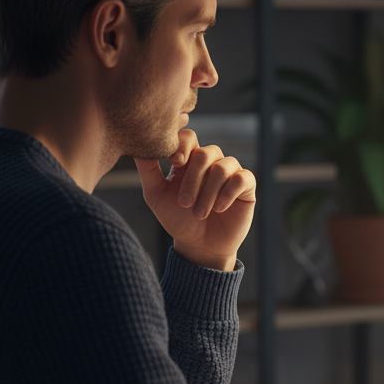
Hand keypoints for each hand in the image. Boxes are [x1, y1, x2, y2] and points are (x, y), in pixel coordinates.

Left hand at [135, 131, 255, 270]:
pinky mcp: (247, 187)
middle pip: (205, 153)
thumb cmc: (177, 219)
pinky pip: (242, 178)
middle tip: (184, 204)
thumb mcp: (156, 194)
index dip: (183, 145)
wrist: (199, 246)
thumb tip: (137, 143)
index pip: (189, 137)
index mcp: (189, 160)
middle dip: (193, 179)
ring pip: (222, 167)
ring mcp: (231, 173)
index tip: (175, 162)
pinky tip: (218, 208)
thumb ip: (148, 169)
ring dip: (208, 192)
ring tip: (200, 213)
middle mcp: (211, 163)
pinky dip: (228, 193)